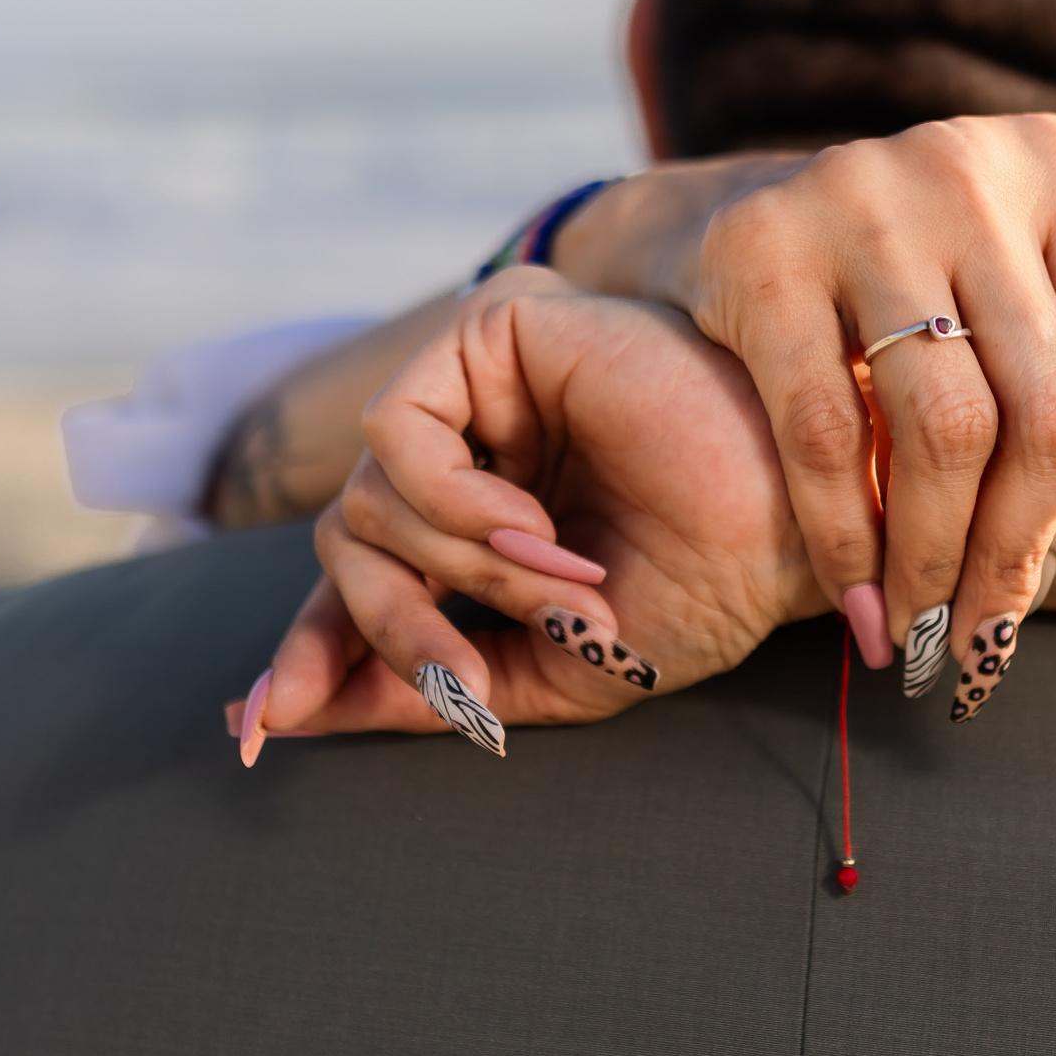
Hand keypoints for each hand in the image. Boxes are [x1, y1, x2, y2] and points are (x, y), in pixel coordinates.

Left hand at [230, 270, 815, 756]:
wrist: (794, 529)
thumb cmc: (707, 591)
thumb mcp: (549, 670)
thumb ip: (426, 681)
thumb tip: (284, 714)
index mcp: (491, 514)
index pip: (363, 572)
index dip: (310, 645)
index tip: (261, 726)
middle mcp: (479, 440)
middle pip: (345, 541)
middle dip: (389, 626)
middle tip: (464, 678)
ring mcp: (485, 384)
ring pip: (365, 498)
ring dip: (456, 571)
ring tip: (561, 583)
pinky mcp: (494, 330)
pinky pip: (398, 435)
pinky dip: (451, 505)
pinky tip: (531, 526)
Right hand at [628, 113, 1055, 704]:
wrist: (733, 217)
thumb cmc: (927, 273)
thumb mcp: (1049, 287)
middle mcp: (973, 168)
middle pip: (1049, 408)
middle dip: (1027, 554)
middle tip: (994, 650)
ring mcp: (863, 196)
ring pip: (945, 426)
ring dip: (940, 562)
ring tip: (931, 640)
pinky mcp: (763, 246)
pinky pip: (823, 428)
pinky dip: (847, 539)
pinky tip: (861, 608)